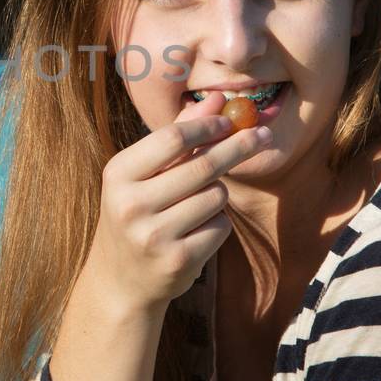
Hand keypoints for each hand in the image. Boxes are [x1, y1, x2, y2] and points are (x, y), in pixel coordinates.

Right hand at [89, 91, 270, 311]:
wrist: (119, 280)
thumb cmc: (137, 213)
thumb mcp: (144, 174)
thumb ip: (177, 136)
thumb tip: (215, 99)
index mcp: (118, 174)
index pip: (172, 138)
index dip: (208, 126)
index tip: (231, 120)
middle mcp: (131, 204)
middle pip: (202, 166)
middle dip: (236, 147)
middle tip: (262, 135)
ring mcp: (153, 235)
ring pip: (216, 196)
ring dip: (218, 194)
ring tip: (196, 206)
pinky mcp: (178, 261)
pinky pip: (220, 227)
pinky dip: (217, 224)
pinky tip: (195, 232)